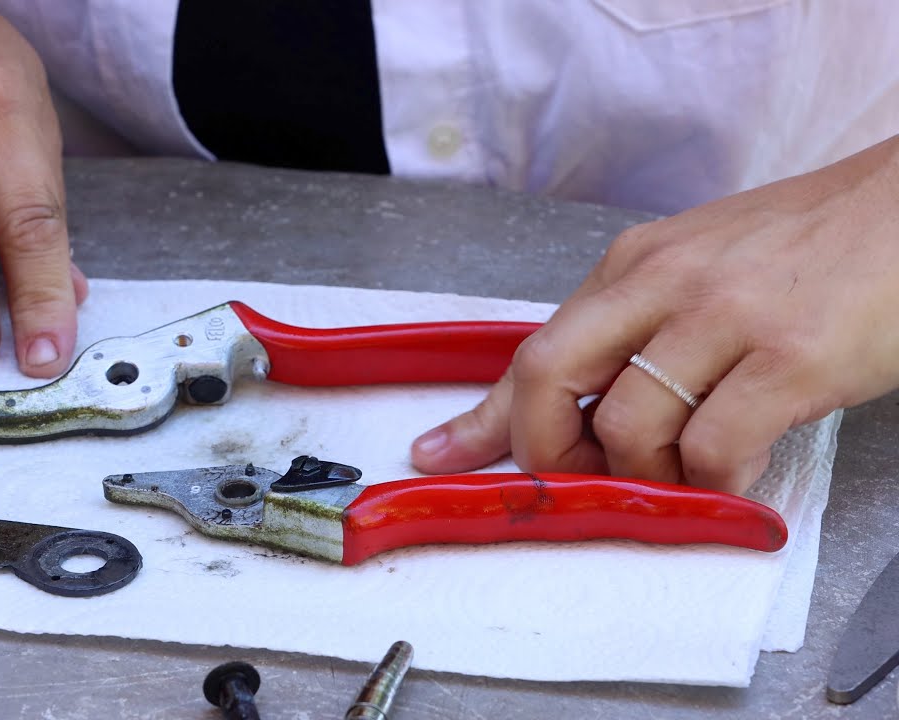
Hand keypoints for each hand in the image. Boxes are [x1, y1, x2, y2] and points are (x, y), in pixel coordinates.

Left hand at [412, 135, 898, 493]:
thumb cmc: (812, 245)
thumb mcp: (702, 269)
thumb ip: (637, 328)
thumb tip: (587, 400)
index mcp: (635, 264)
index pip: (535, 348)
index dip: (485, 416)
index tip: (441, 454)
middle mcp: (665, 282)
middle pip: (550, 377)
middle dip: (546, 450)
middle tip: (578, 481)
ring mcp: (726, 317)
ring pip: (632, 427)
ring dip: (651, 473)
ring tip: (692, 467)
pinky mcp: (791, 357)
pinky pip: (716, 449)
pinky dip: (718, 482)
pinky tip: (741, 471)